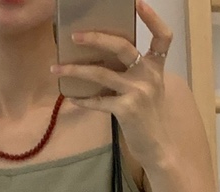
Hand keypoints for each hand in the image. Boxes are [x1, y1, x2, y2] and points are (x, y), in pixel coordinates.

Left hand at [49, 0, 172, 169]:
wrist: (159, 149)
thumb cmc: (149, 119)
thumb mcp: (149, 90)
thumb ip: (134, 73)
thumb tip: (102, 60)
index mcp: (156, 68)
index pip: (163, 37)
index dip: (152, 18)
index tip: (138, 2)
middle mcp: (149, 76)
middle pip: (122, 46)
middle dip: (96, 38)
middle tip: (74, 36)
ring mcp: (138, 92)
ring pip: (101, 73)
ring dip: (75, 69)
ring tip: (56, 67)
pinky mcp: (127, 110)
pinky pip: (98, 100)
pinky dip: (82, 99)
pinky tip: (71, 97)